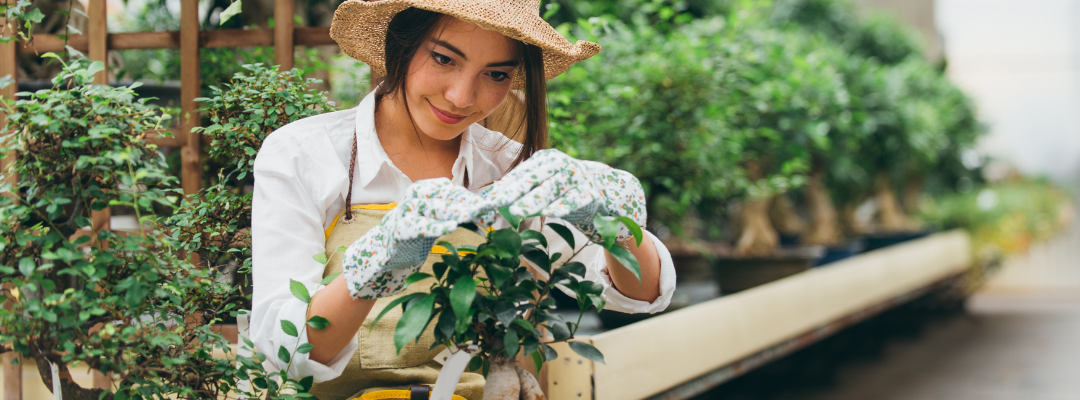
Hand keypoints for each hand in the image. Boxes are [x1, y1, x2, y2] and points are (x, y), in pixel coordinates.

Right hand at [341, 178, 489, 298]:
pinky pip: (420, 226)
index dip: (474, 200)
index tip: (492, 209)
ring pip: (434, 208)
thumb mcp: (440, 218)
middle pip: (447, 197)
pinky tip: (450, 227)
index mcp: (427, 188)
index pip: (455, 191)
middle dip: (468, 204)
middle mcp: (417, 195)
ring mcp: (407, 210)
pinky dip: (435, 226)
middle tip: (487, 211)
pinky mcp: (399, 228)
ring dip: (454, 211)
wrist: (386, 247)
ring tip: (471, 214)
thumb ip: (460, 213)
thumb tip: (491, 215)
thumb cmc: (418, 229)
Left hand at [481, 149, 646, 242]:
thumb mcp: (547, 189)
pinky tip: (552, 213)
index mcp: (546, 161)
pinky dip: (564, 205)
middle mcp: (561, 164)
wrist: (612, 194)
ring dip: (535, 200)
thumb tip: (493, 199)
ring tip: (518, 211)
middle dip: (514, 191)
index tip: (487, 201)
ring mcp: (579, 176)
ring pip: (554, 188)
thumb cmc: (571, 193)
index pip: (521, 174)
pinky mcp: (594, 191)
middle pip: (534, 178)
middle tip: (496, 204)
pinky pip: (577, 199)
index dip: (504, 187)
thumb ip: (524, 192)